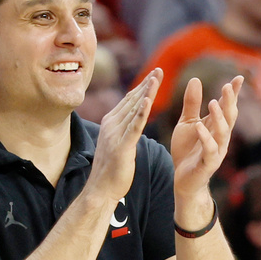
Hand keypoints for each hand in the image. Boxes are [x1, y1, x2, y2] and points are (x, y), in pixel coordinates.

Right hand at [87, 68, 161, 202]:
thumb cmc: (111, 170)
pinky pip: (134, 127)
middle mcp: (111, 124)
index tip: (154, 74)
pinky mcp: (122, 146)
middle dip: (147, 84)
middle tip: (160, 70)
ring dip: (146, 92)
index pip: (129, 100)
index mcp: (111, 122)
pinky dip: (142, 113)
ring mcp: (116, 135)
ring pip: (135, 109)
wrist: (100, 189)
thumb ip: (124, 129)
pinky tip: (149, 101)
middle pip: (133, 100)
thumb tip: (132, 119)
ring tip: (157, 78)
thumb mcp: (117, 143)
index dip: (143, 86)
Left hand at [170, 75, 243, 199]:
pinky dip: (206, 138)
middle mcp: (221, 138)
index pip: (228, 107)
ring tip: (213, 102)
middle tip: (227, 86)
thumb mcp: (187, 123)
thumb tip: (195, 79)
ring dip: (219, 118)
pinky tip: (200, 127)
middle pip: (229, 118)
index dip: (233, 94)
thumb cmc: (188, 150)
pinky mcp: (207, 164)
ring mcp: (216, 151)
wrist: (182, 180)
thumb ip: (192, 104)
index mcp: (217, 127)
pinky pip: (209, 150)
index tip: (239, 78)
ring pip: (222, 133)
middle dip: (230, 102)